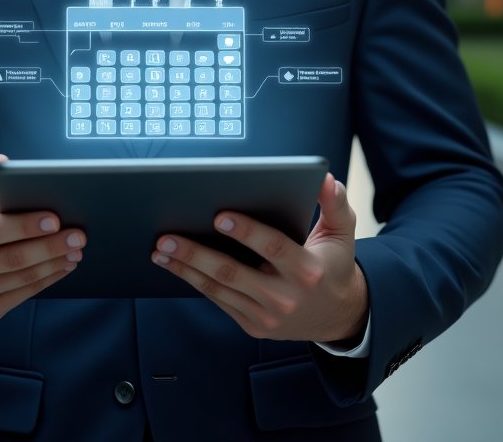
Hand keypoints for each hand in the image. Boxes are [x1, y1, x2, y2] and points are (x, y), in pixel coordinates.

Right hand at [0, 154, 85, 325]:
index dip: (23, 225)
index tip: (54, 217)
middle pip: (12, 257)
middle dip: (50, 245)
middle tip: (79, 233)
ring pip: (22, 277)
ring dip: (55, 261)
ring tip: (78, 247)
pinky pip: (25, 293)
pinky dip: (50, 277)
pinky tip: (66, 263)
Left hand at [151, 172, 367, 344]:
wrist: (339, 316)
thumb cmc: (335, 264)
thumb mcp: (343, 232)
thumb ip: (335, 203)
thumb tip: (324, 177)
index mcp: (307, 270)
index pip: (272, 248)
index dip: (246, 231)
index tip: (219, 215)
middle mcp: (285, 297)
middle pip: (233, 272)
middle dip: (197, 253)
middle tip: (167, 236)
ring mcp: (266, 315)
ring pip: (218, 289)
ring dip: (186, 269)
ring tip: (160, 250)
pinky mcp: (253, 325)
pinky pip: (219, 301)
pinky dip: (194, 282)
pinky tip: (174, 266)